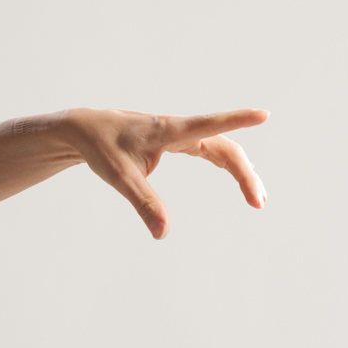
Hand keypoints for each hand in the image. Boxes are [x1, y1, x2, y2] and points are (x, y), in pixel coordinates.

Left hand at [63, 108, 268, 238]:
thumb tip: (163, 233)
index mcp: (166, 130)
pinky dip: (225, 164)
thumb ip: (143, 203)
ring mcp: (177, 134)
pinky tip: (238, 177)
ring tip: (257, 198)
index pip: (208, 124)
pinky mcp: (173, 140)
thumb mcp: (119, 177)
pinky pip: (207, 149)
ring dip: (239, 170)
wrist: (84, 129)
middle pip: (222, 146)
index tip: (263, 114)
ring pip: (218, 148)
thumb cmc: (100, 147)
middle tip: (258, 202)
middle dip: (243, 172)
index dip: (237, 120)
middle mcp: (176, 129)